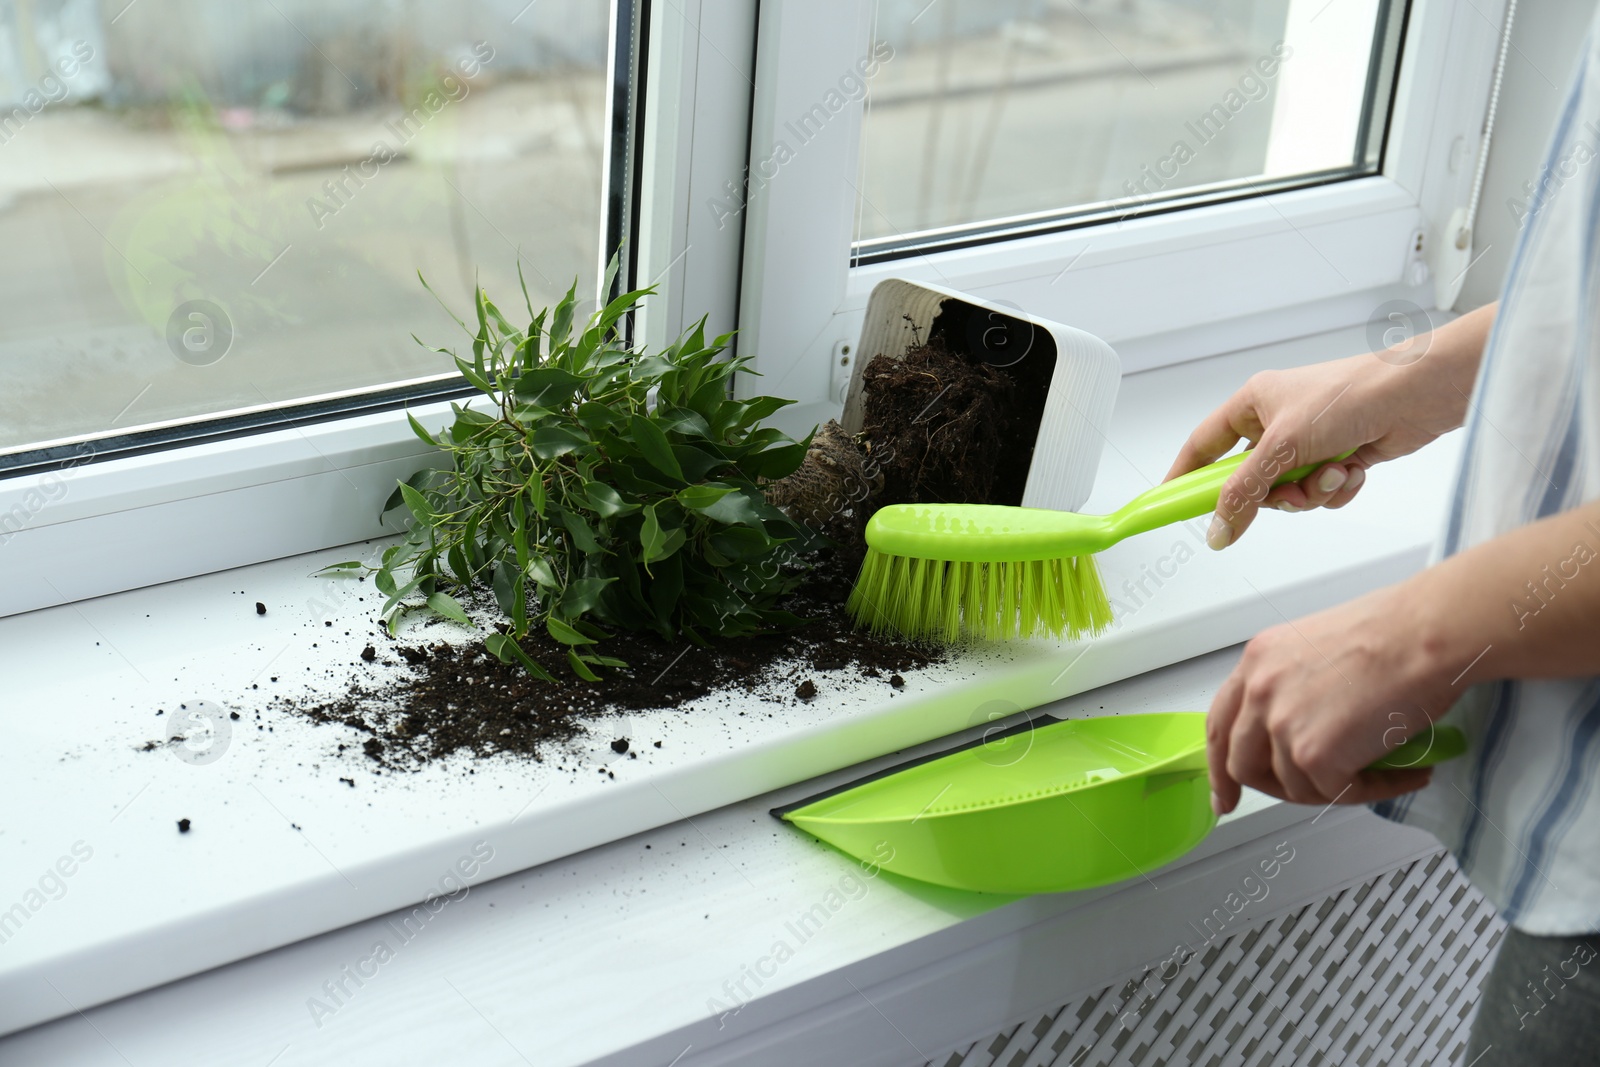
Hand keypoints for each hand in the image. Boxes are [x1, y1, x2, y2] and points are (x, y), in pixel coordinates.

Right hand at [1166, 303, 1493, 548]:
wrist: (1415, 394)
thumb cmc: (1349, 395)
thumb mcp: (1282, 447)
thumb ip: (1244, 493)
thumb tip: (1218, 530)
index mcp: (1253, 404)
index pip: (1204, 445)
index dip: (1186, 475)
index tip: (1172, 504)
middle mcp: (1278, 422)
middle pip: (1249, 479)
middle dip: (1272, 493)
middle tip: (1284, 493)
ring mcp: (1309, 442)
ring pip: (1287, 492)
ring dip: (1310, 492)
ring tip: (1331, 473)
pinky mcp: (1339, 456)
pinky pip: (1320, 492)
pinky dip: (1335, 489)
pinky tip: (1352, 470)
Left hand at [1207, 581, 1451, 814]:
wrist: (1426, 632)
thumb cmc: (1394, 630)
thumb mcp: (1317, 647)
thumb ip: (1294, 686)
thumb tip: (1304, 724)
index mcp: (1257, 661)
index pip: (1221, 723)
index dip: (1220, 764)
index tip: (1226, 792)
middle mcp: (1260, 691)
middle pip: (1241, 763)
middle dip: (1270, 788)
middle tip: (1302, 795)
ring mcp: (1282, 724)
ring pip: (1292, 785)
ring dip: (1334, 788)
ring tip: (1375, 773)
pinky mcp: (1314, 754)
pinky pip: (1338, 794)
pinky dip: (1375, 790)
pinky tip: (1403, 775)